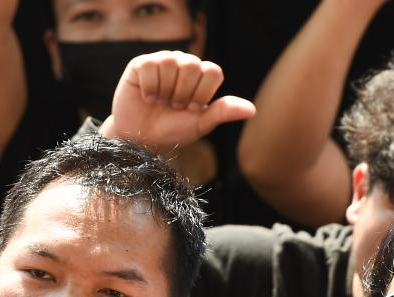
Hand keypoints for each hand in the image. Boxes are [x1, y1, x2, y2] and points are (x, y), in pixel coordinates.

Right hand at [100, 51, 254, 152]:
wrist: (142, 138)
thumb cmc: (172, 130)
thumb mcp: (201, 124)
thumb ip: (223, 112)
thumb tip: (251, 110)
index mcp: (201, 76)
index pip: (212, 71)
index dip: (202, 93)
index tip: (192, 108)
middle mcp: (184, 64)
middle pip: (192, 65)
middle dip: (182, 93)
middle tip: (174, 105)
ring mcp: (163, 61)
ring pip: (170, 62)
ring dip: (165, 90)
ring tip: (160, 101)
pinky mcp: (141, 64)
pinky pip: (150, 65)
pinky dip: (149, 88)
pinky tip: (147, 97)